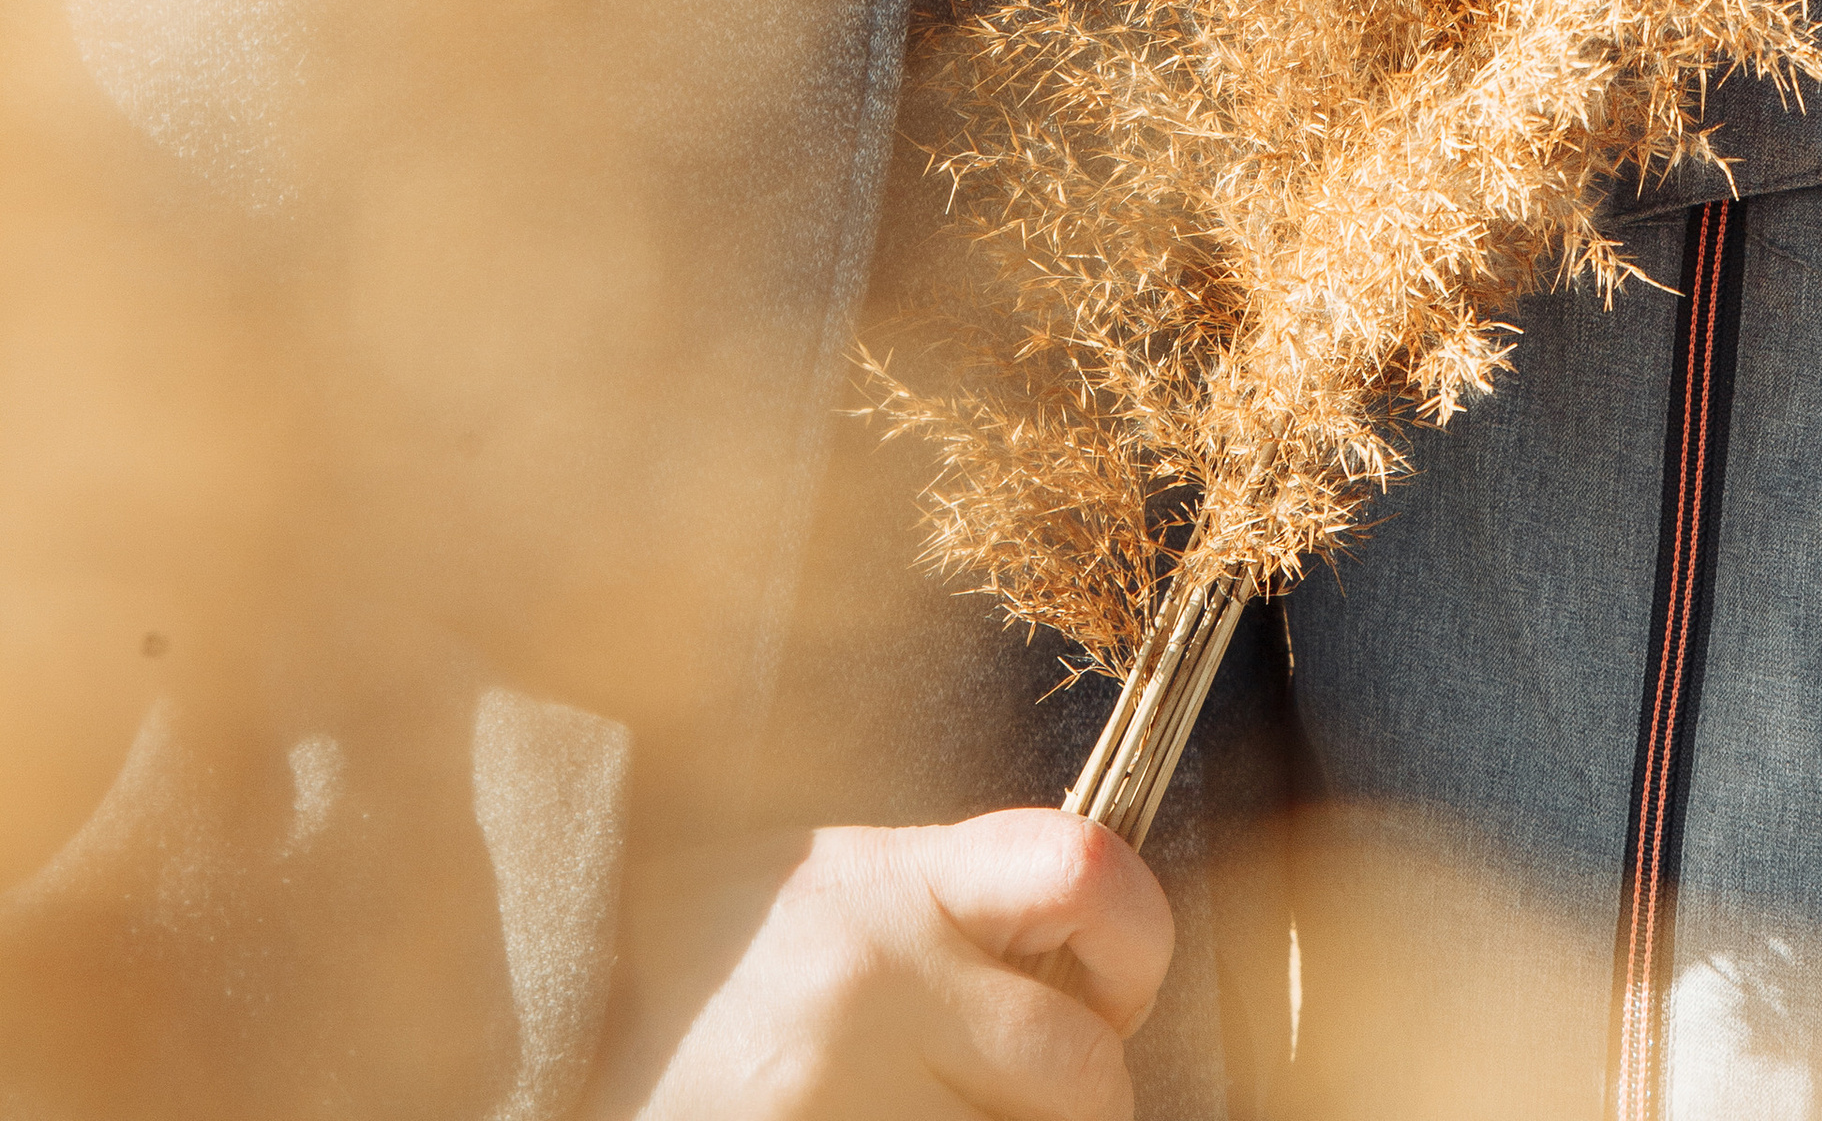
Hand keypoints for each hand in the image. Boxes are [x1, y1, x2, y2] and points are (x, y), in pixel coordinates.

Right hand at [586, 809, 1172, 1120]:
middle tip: (1002, 1097)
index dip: (1132, 939)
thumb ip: (957, 919)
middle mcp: (876, 988)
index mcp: (889, 883)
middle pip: (1083, 1072)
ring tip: (927, 1112)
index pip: (1086, 875)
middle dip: (1072, 1102)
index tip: (1104, 988)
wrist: (537, 1007)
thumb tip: (1085, 992)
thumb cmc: (696, 952)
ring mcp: (843, 1100)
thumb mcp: (831, 884)